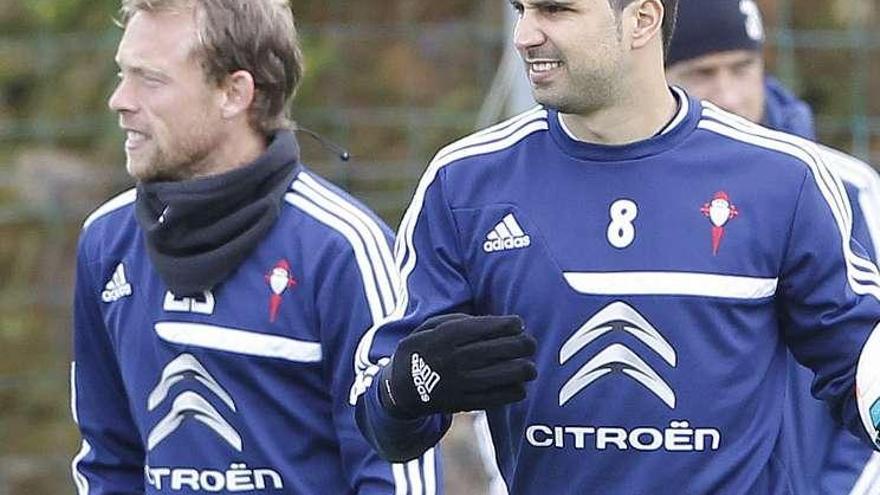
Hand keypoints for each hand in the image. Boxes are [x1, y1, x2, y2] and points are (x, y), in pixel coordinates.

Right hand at [379, 313, 536, 418]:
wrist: (402, 390)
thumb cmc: (422, 351)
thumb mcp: (429, 327)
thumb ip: (458, 320)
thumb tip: (492, 322)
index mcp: (445, 337)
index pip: (485, 328)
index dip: (508, 325)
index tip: (519, 324)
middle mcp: (455, 359)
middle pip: (500, 349)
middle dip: (522, 345)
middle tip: (530, 343)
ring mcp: (461, 383)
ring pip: (504, 374)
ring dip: (523, 369)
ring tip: (529, 366)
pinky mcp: (465, 403)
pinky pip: (498, 397)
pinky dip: (514, 391)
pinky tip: (519, 385)